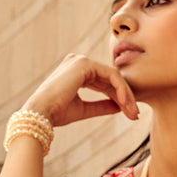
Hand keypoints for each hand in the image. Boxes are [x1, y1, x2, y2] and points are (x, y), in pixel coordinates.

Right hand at [22, 54, 138, 126]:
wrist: (42, 113)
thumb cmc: (57, 113)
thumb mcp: (84, 109)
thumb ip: (102, 106)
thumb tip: (120, 106)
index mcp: (77, 71)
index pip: (105, 82)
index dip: (118, 98)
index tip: (129, 114)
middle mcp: (79, 62)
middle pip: (111, 79)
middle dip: (125, 97)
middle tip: (134, 115)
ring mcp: (82, 61)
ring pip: (114, 76)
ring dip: (126, 95)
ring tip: (132, 112)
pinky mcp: (84, 64)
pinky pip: (111, 75)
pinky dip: (121, 89)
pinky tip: (125, 103)